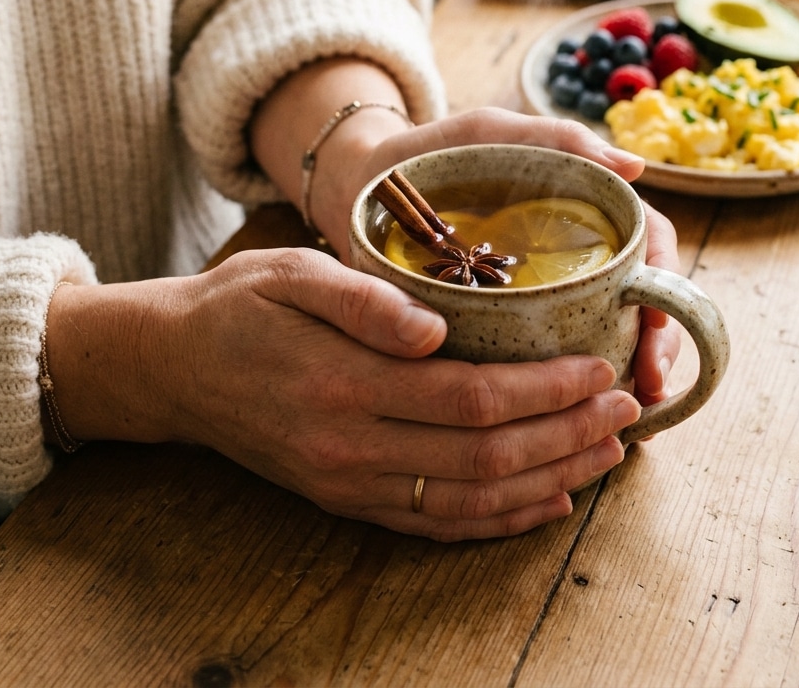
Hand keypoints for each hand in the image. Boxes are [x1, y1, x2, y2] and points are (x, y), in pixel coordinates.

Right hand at [46, 252, 640, 540]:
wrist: (175, 368)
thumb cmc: (240, 307)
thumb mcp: (291, 274)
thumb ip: (364, 300)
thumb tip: (436, 328)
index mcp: (344, 384)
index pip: (470, 399)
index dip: (543, 390)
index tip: (596, 368)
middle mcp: (351, 448)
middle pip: (485, 458)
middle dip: (565, 436)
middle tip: (623, 411)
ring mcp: (349, 485)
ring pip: (471, 501)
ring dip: (549, 481)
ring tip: (606, 454)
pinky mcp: (346, 499)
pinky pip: (436, 524)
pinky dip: (499, 520)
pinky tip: (545, 502)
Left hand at [319, 107, 683, 403]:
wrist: (363, 186)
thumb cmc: (433, 151)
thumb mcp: (493, 134)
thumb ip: (557, 139)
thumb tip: (637, 169)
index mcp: (583, 212)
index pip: (649, 254)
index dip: (665, 299)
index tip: (654, 343)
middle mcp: (570, 255)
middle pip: (636, 305)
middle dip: (652, 352)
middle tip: (644, 396)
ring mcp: (540, 290)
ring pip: (600, 337)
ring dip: (618, 380)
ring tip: (621, 425)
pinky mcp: (501, 320)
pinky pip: (543, 358)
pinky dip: (563, 394)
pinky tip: (566, 426)